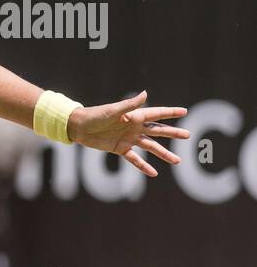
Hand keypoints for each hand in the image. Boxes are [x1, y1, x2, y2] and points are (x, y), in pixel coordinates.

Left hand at [66, 90, 190, 176]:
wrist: (79, 127)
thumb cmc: (95, 115)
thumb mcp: (113, 110)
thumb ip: (130, 105)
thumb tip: (146, 94)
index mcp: (134, 116)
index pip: (156, 114)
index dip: (170, 113)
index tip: (184, 111)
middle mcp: (135, 127)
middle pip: (158, 131)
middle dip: (173, 133)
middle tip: (188, 136)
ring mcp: (129, 139)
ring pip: (150, 147)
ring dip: (163, 153)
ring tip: (177, 161)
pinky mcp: (120, 149)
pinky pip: (135, 159)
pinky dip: (143, 166)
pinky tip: (154, 173)